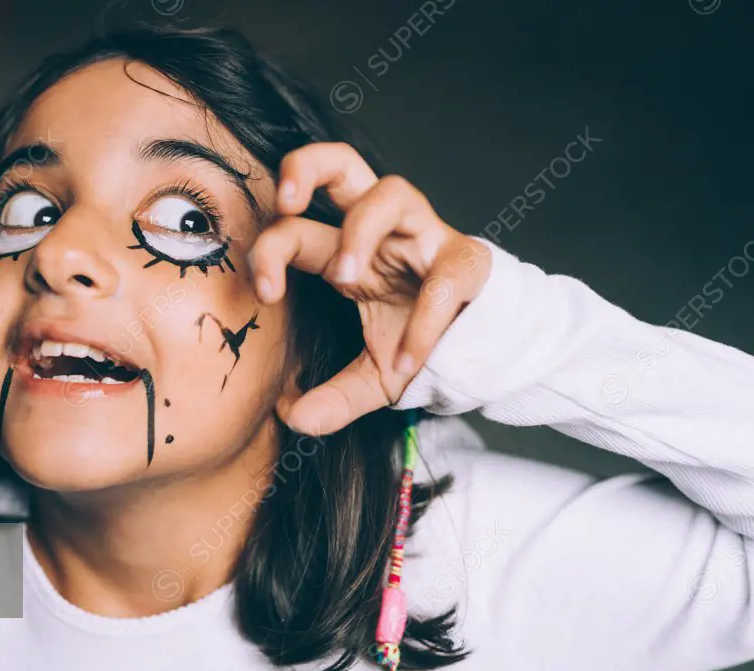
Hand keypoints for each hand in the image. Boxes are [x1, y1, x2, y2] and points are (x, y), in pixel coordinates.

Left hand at [249, 142, 491, 434]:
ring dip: (360, 227)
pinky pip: (444, 275)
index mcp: (347, 251)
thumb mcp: (374, 378)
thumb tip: (293, 421)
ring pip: (392, 191)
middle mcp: (383, 232)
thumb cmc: (426, 346)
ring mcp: (427, 239)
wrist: (490, 354)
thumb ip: (334, 398)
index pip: (296, 226)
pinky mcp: (468, 261)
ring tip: (345, 276)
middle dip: (306, 167)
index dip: (271, 249)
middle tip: (286, 204)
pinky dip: (423, 319)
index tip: (265, 292)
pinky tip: (407, 359)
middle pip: (341, 164)